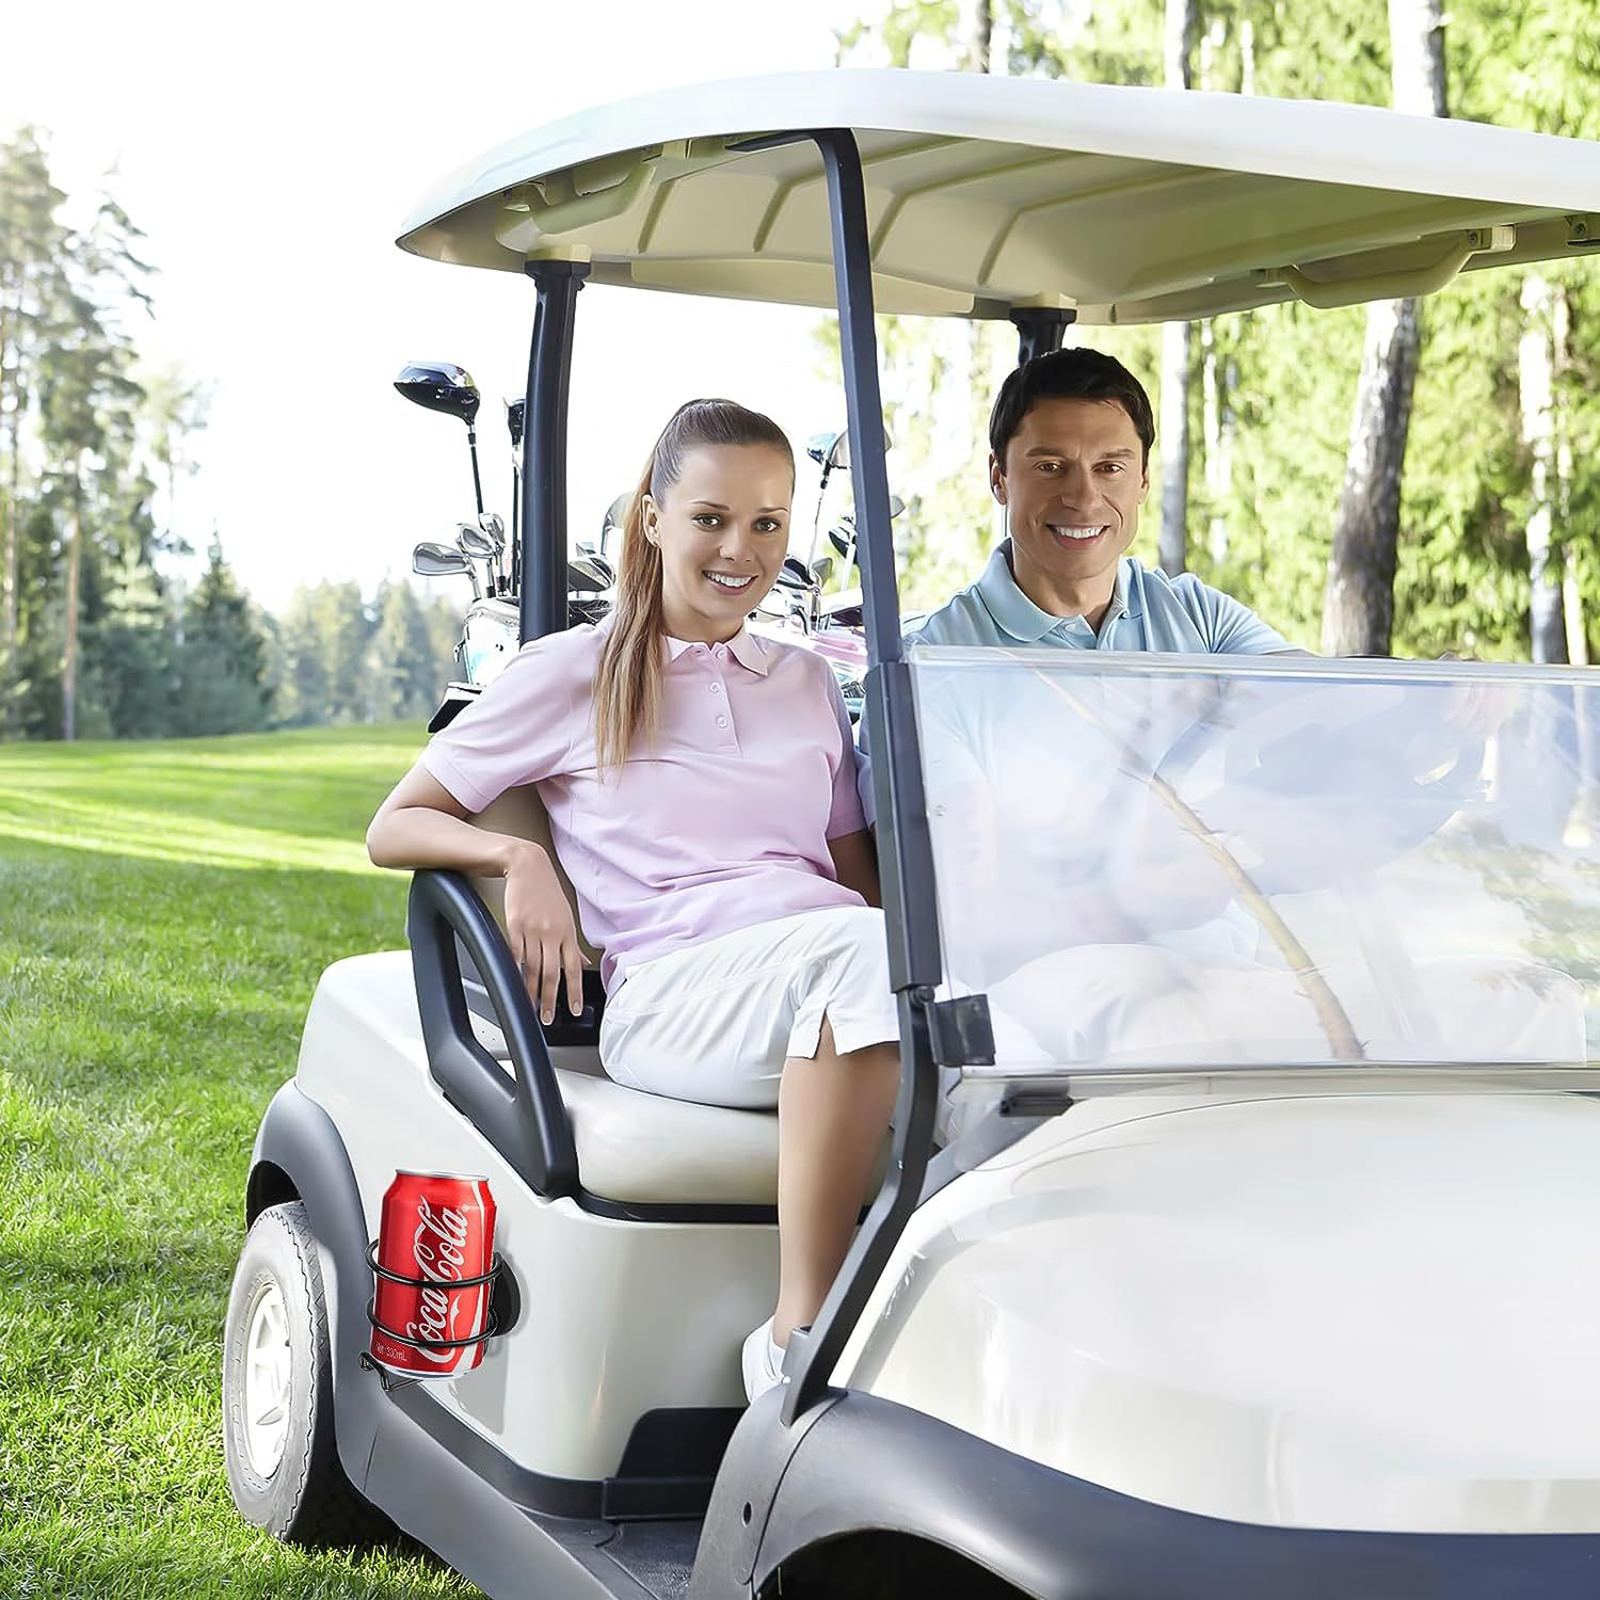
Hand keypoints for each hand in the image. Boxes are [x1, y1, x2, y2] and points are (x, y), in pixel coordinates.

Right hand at [502, 843, 586, 1025]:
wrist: (527, 866)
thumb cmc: (547, 891)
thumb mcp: (566, 915)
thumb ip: (572, 943)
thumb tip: (582, 963)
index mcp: (567, 932)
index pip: (572, 969)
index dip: (573, 991)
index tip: (573, 1009)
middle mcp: (552, 933)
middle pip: (551, 973)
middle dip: (549, 999)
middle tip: (547, 1018)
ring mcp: (532, 930)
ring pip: (531, 968)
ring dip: (531, 991)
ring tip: (531, 1007)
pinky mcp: (514, 926)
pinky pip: (515, 954)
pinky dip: (515, 971)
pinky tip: (515, 984)